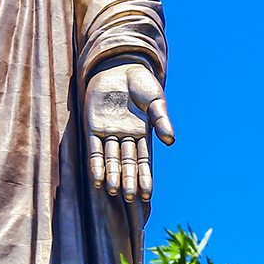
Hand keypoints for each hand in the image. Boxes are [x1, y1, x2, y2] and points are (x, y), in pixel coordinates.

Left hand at [84, 62, 174, 201]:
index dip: (145, 177)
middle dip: (128, 180)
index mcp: (142, 133)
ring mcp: (108, 132)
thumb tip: (170, 141)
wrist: (119, 65)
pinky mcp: (93, 126)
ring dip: (111, 175)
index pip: (143, 160)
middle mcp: (125, 136)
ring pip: (110, 159)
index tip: (148, 195)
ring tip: (112, 191)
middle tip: (129, 198)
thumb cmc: (141, 83)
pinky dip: (96, 163)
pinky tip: (97, 178)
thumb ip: (161, 120)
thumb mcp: (155, 101)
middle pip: (127, 163)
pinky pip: (94, 149)